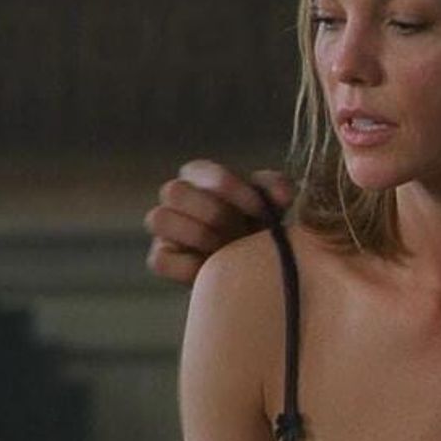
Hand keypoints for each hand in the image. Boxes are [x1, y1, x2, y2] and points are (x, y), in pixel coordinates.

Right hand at [143, 159, 294, 285]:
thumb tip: (282, 196)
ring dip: (197, 235)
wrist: (253, 267)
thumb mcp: (275, 204)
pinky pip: (159, 259)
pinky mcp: (162, 258)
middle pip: (174, 191)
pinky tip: (212, 269)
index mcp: (202, 176)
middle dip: (212, 212)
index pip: (204, 171)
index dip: (233, 189)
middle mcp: (178, 197)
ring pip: (158, 218)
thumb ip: (278, 189)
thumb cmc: (260, 224)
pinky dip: (187, 266)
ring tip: (224, 249)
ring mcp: (166, 229)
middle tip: (238, 231)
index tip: (260, 209)